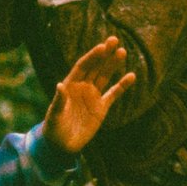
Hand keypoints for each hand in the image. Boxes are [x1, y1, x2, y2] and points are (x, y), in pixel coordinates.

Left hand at [42, 37, 135, 152]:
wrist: (62, 145)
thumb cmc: (54, 128)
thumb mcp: (54, 115)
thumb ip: (59, 101)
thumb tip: (59, 85)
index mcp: (70, 85)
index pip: (83, 66)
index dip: (92, 56)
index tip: (102, 47)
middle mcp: (82, 87)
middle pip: (95, 67)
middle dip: (104, 54)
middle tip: (114, 40)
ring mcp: (93, 96)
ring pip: (105, 76)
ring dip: (113, 65)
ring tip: (122, 52)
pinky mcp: (101, 107)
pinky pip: (113, 93)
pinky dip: (122, 85)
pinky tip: (131, 76)